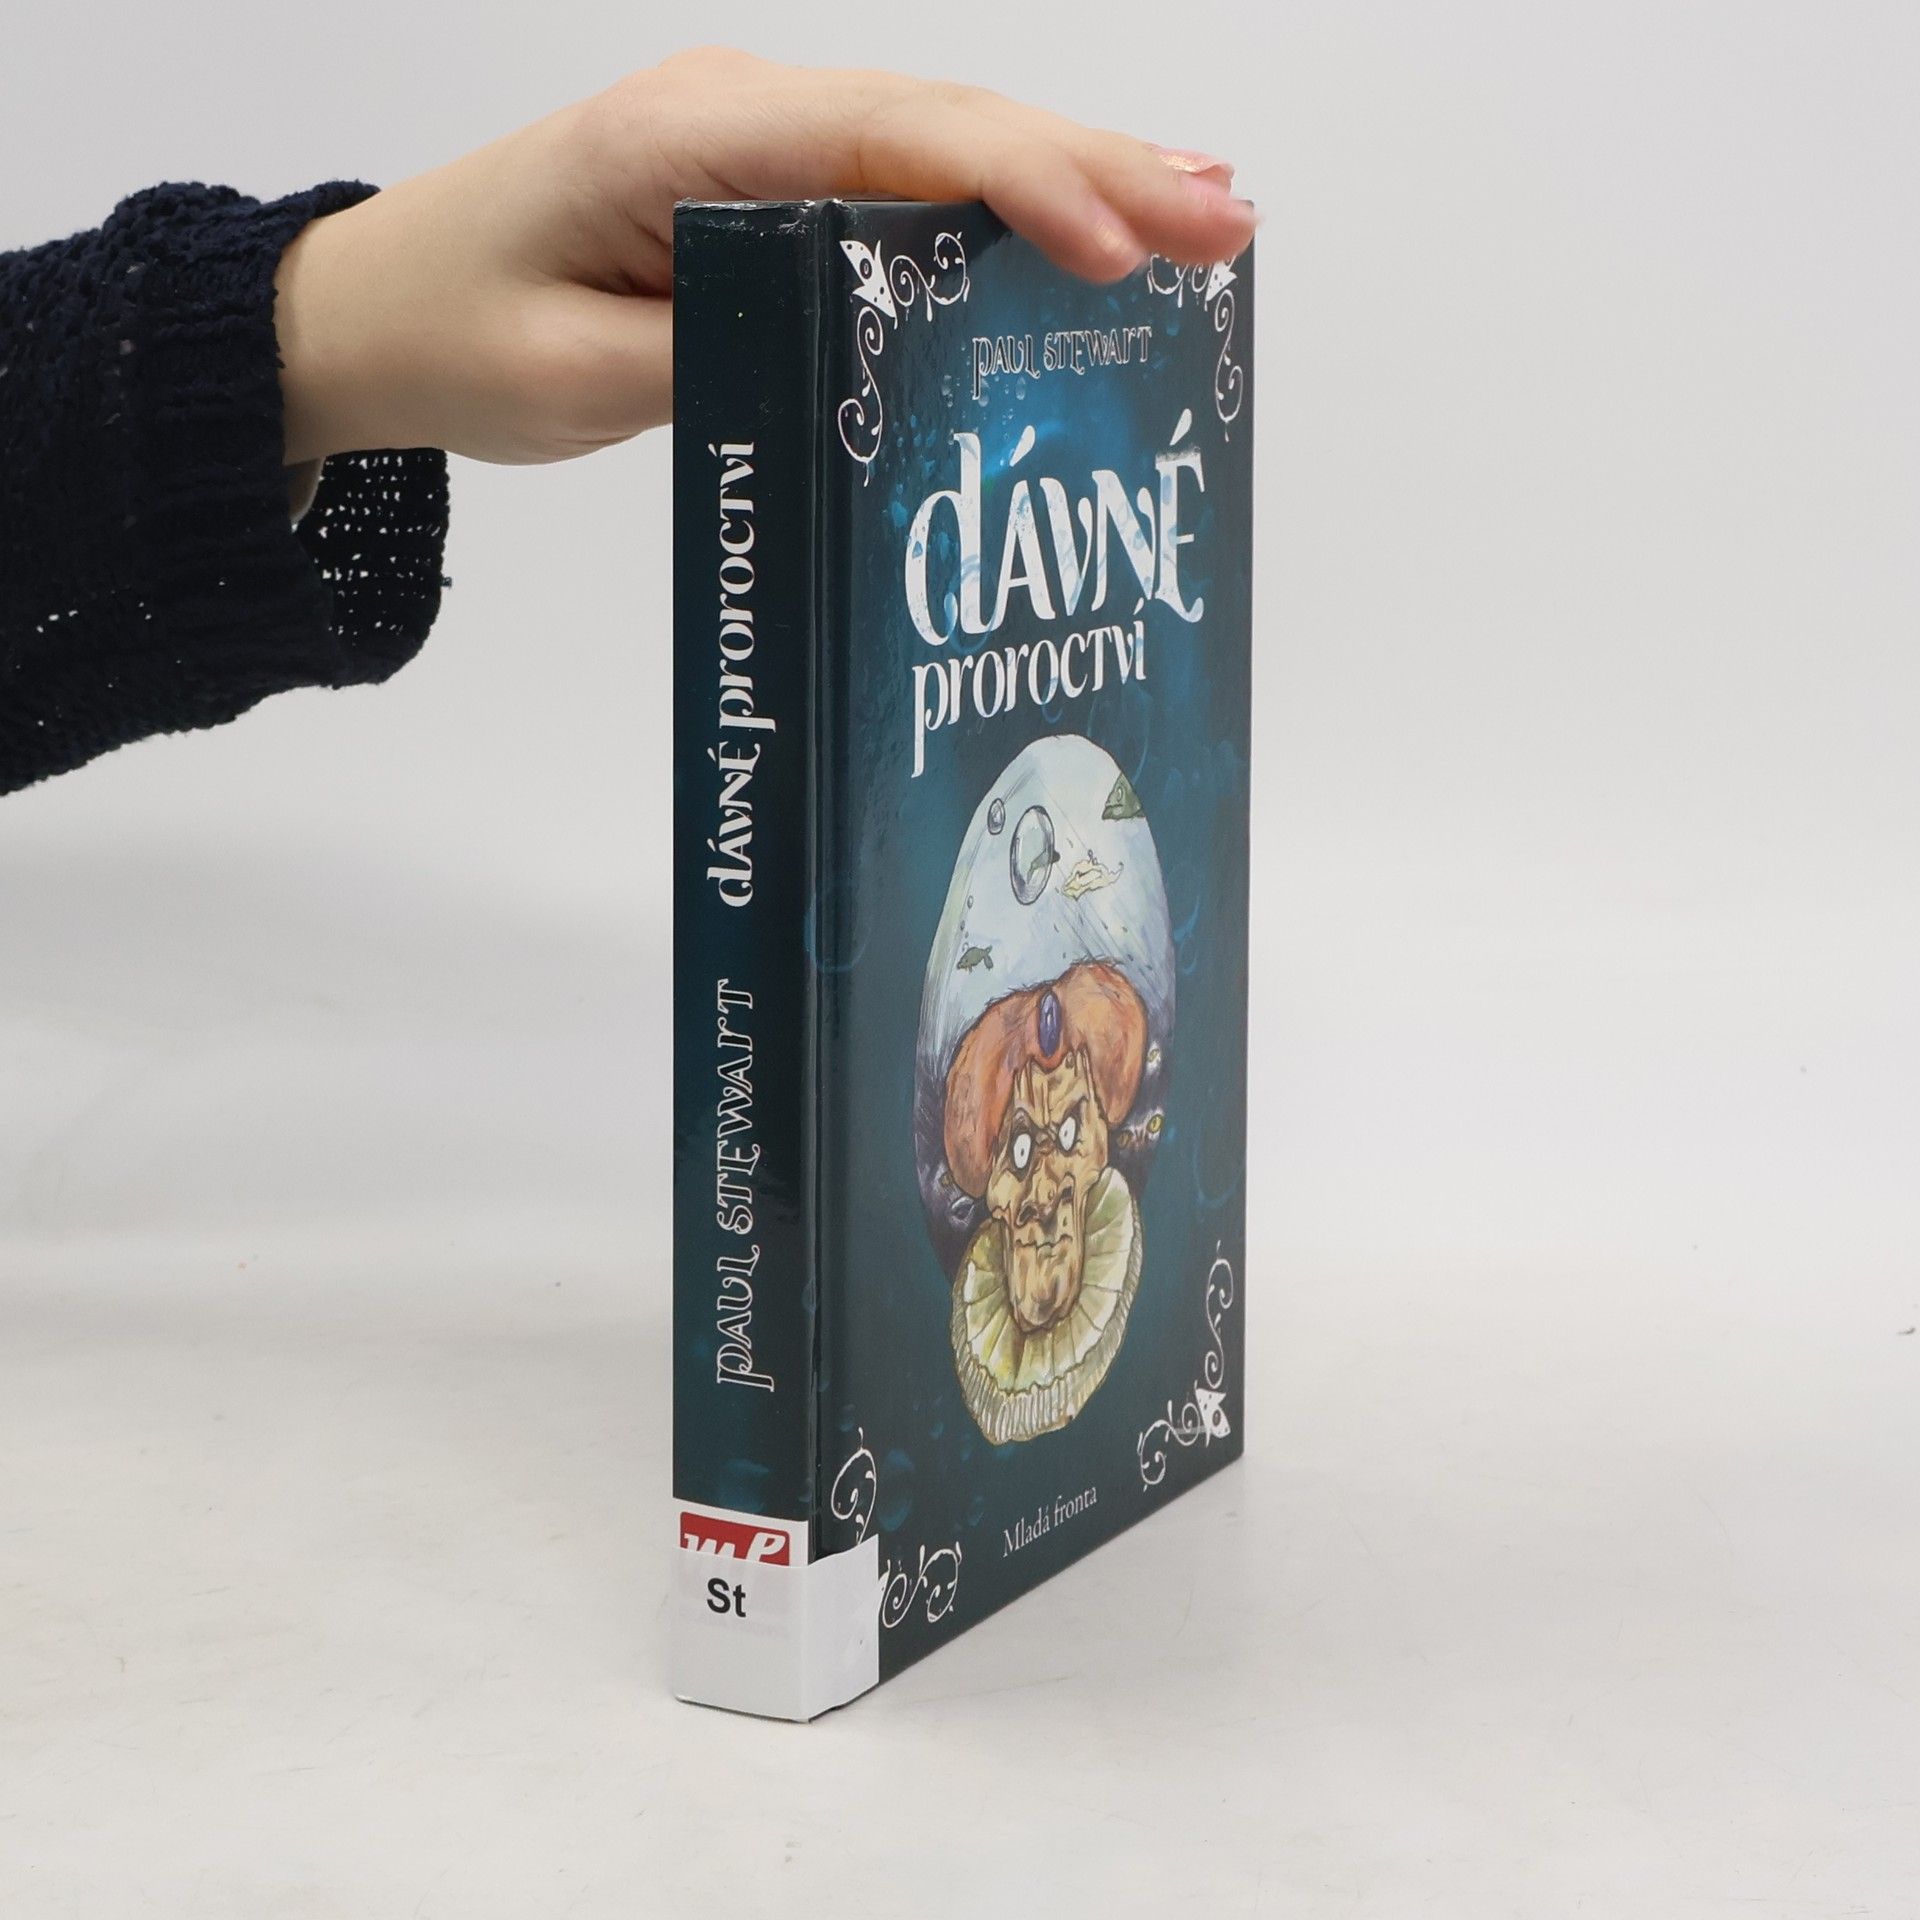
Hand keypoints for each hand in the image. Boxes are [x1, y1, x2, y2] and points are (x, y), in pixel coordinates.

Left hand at [272, 48, 1255, 466]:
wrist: (382, 305)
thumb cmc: (461, 331)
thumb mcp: (575, 380)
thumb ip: (719, 358)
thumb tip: (864, 350)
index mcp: (689, 139)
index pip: (889, 143)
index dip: (1018, 187)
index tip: (1116, 248)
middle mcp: (743, 113)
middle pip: (948, 124)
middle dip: (1098, 170)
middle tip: (1226, 220)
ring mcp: (764, 143)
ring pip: (946, 145)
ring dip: (1079, 175)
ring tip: (1203, 214)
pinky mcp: (773, 187)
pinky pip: (911, 184)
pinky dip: (1010, 203)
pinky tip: (1092, 226)